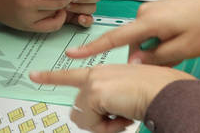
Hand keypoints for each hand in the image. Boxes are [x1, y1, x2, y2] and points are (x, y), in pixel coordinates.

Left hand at [30, 64, 194, 130]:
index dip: (51, 76)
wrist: (166, 91)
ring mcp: (94, 81)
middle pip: (79, 108)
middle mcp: (96, 73)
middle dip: (97, 120)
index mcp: (104, 71)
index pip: (71, 74)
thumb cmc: (153, 93)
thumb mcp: (124, 97)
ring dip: (103, 125)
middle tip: (120, 118)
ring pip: (83, 117)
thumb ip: (106, 101)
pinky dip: (108, 128)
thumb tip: (91, 115)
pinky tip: (123, 117)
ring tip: (123, 116)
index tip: (33, 75)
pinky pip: (91, 123)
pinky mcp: (96, 91)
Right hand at [66, 0, 199, 66]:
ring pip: (144, 39)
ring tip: (182, 46)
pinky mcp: (158, 9)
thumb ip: (154, 58)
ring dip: (157, 48)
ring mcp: (151, 9)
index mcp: (148, 21)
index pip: (114, 38)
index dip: (92, 48)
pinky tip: (180, 38)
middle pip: (133, 44)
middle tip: (176, 56)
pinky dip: (161, 40)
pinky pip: (151, 30)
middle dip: (148, 56)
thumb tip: (133, 64)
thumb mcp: (182, 49)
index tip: (71, 54)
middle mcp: (145, 12)